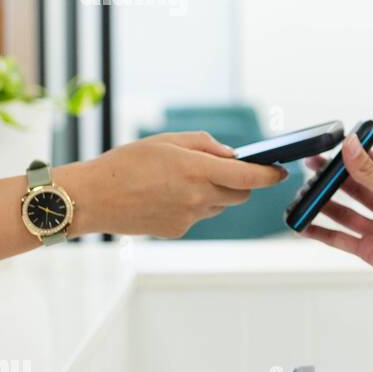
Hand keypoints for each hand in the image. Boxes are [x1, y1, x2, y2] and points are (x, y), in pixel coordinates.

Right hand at [59, 132, 287, 238]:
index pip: (250, 177)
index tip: (280, 171)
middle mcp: (198, 197)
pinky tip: (166, 196)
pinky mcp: (179, 230)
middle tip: (225, 171)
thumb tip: (232, 155)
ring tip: (182, 181)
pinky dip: (193, 206)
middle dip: (240, 183)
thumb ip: (205, 145)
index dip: (270, 175)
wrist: (92, 197)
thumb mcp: (167, 140)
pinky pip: (198, 216)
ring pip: (219, 206)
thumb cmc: (126, 163)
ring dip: (215, 194)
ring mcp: (190, 217)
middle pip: (240, 195)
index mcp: (198, 170)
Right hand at [298, 137, 372, 327]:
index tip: (336, 146)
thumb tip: (350, 144)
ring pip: (345, 213)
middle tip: (312, 167)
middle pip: (356, 189)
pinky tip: (304, 225)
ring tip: (304, 194)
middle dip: (334, 179)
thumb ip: (369, 172)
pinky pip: (340, 239)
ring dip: (324, 204)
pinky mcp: (369, 250)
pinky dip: (321, 233)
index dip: (357, 156)